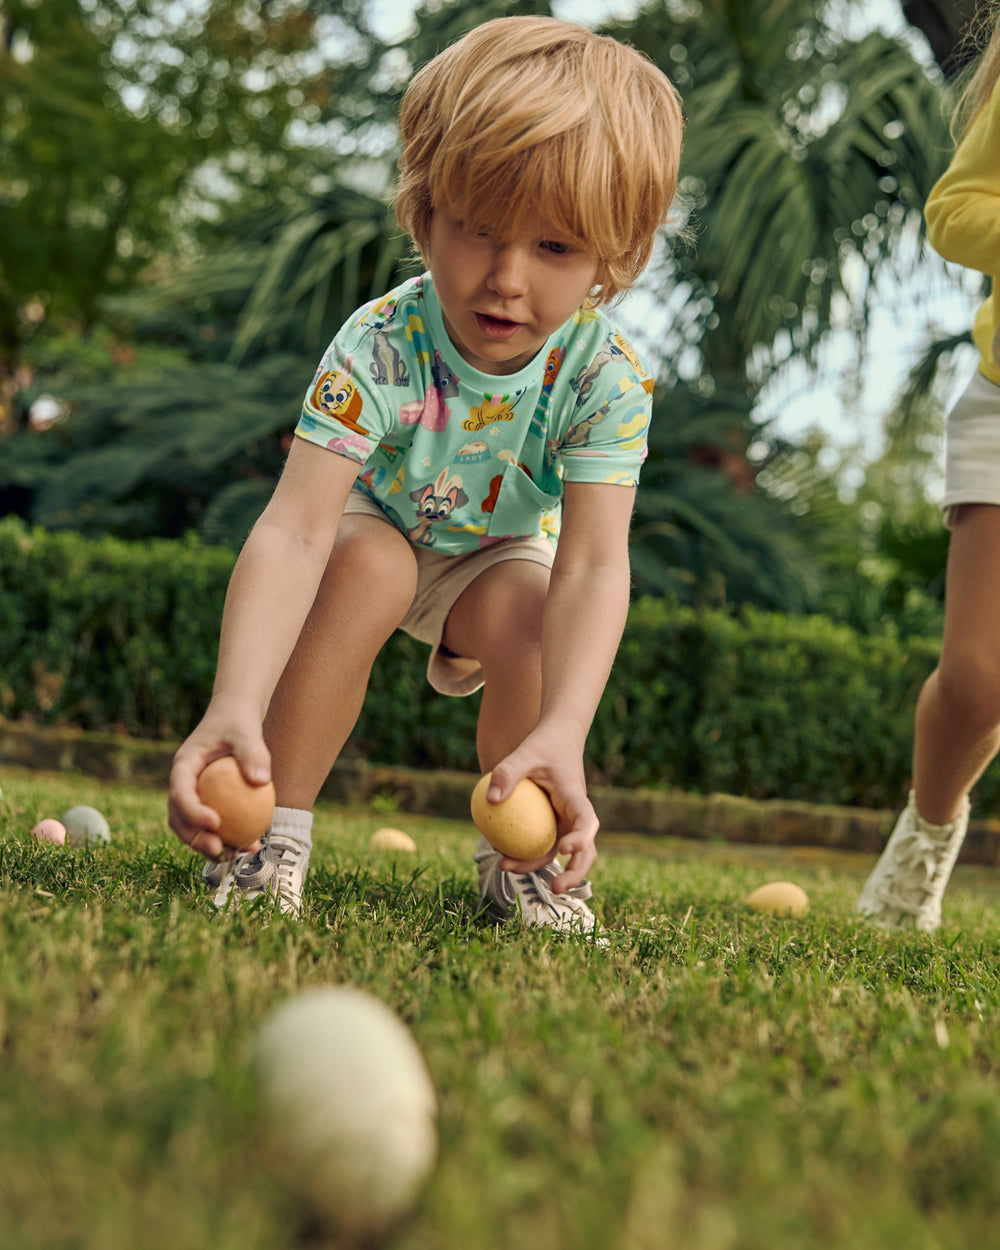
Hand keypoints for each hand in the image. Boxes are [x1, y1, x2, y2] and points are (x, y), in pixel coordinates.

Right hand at [167, 701, 270, 859]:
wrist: (236, 718)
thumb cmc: (239, 721)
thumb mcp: (247, 730)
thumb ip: (253, 751)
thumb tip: (261, 780)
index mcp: (184, 765)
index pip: (180, 792)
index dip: (191, 812)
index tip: (215, 823)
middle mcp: (184, 783)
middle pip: (179, 818)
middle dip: (194, 839)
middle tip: (220, 851)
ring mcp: (194, 795)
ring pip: (193, 828)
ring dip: (209, 846)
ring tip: (235, 856)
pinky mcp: (208, 803)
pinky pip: (214, 825)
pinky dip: (228, 838)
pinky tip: (252, 845)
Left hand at [484, 733, 597, 892]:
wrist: (556, 738)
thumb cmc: (544, 744)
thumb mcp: (525, 753)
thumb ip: (508, 772)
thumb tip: (491, 800)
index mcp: (576, 798)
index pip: (587, 822)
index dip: (581, 839)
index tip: (563, 849)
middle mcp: (576, 815)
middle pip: (585, 851)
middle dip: (575, 874)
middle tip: (555, 889)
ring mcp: (566, 822)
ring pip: (560, 854)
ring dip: (539, 866)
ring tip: (505, 867)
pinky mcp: (554, 824)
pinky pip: (541, 843)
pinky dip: (526, 852)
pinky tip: (499, 854)